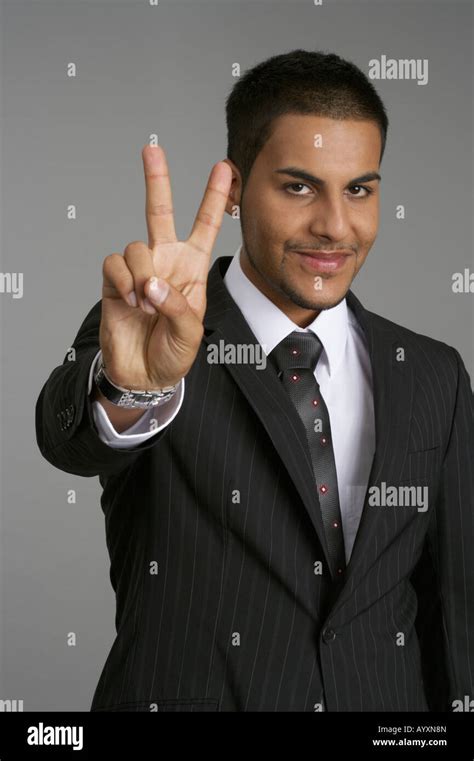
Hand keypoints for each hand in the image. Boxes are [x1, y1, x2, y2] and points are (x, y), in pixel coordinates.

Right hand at [99, 144, 231, 389]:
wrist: (144, 375)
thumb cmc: (173, 353)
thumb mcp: (191, 334)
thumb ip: (177, 306)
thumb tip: (151, 283)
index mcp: (192, 269)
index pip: (205, 226)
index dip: (214, 198)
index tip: (224, 167)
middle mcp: (165, 262)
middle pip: (159, 212)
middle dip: (157, 180)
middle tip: (152, 150)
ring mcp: (138, 271)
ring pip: (136, 246)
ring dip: (143, 276)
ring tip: (147, 304)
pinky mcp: (113, 282)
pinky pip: (114, 263)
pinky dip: (123, 282)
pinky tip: (131, 302)